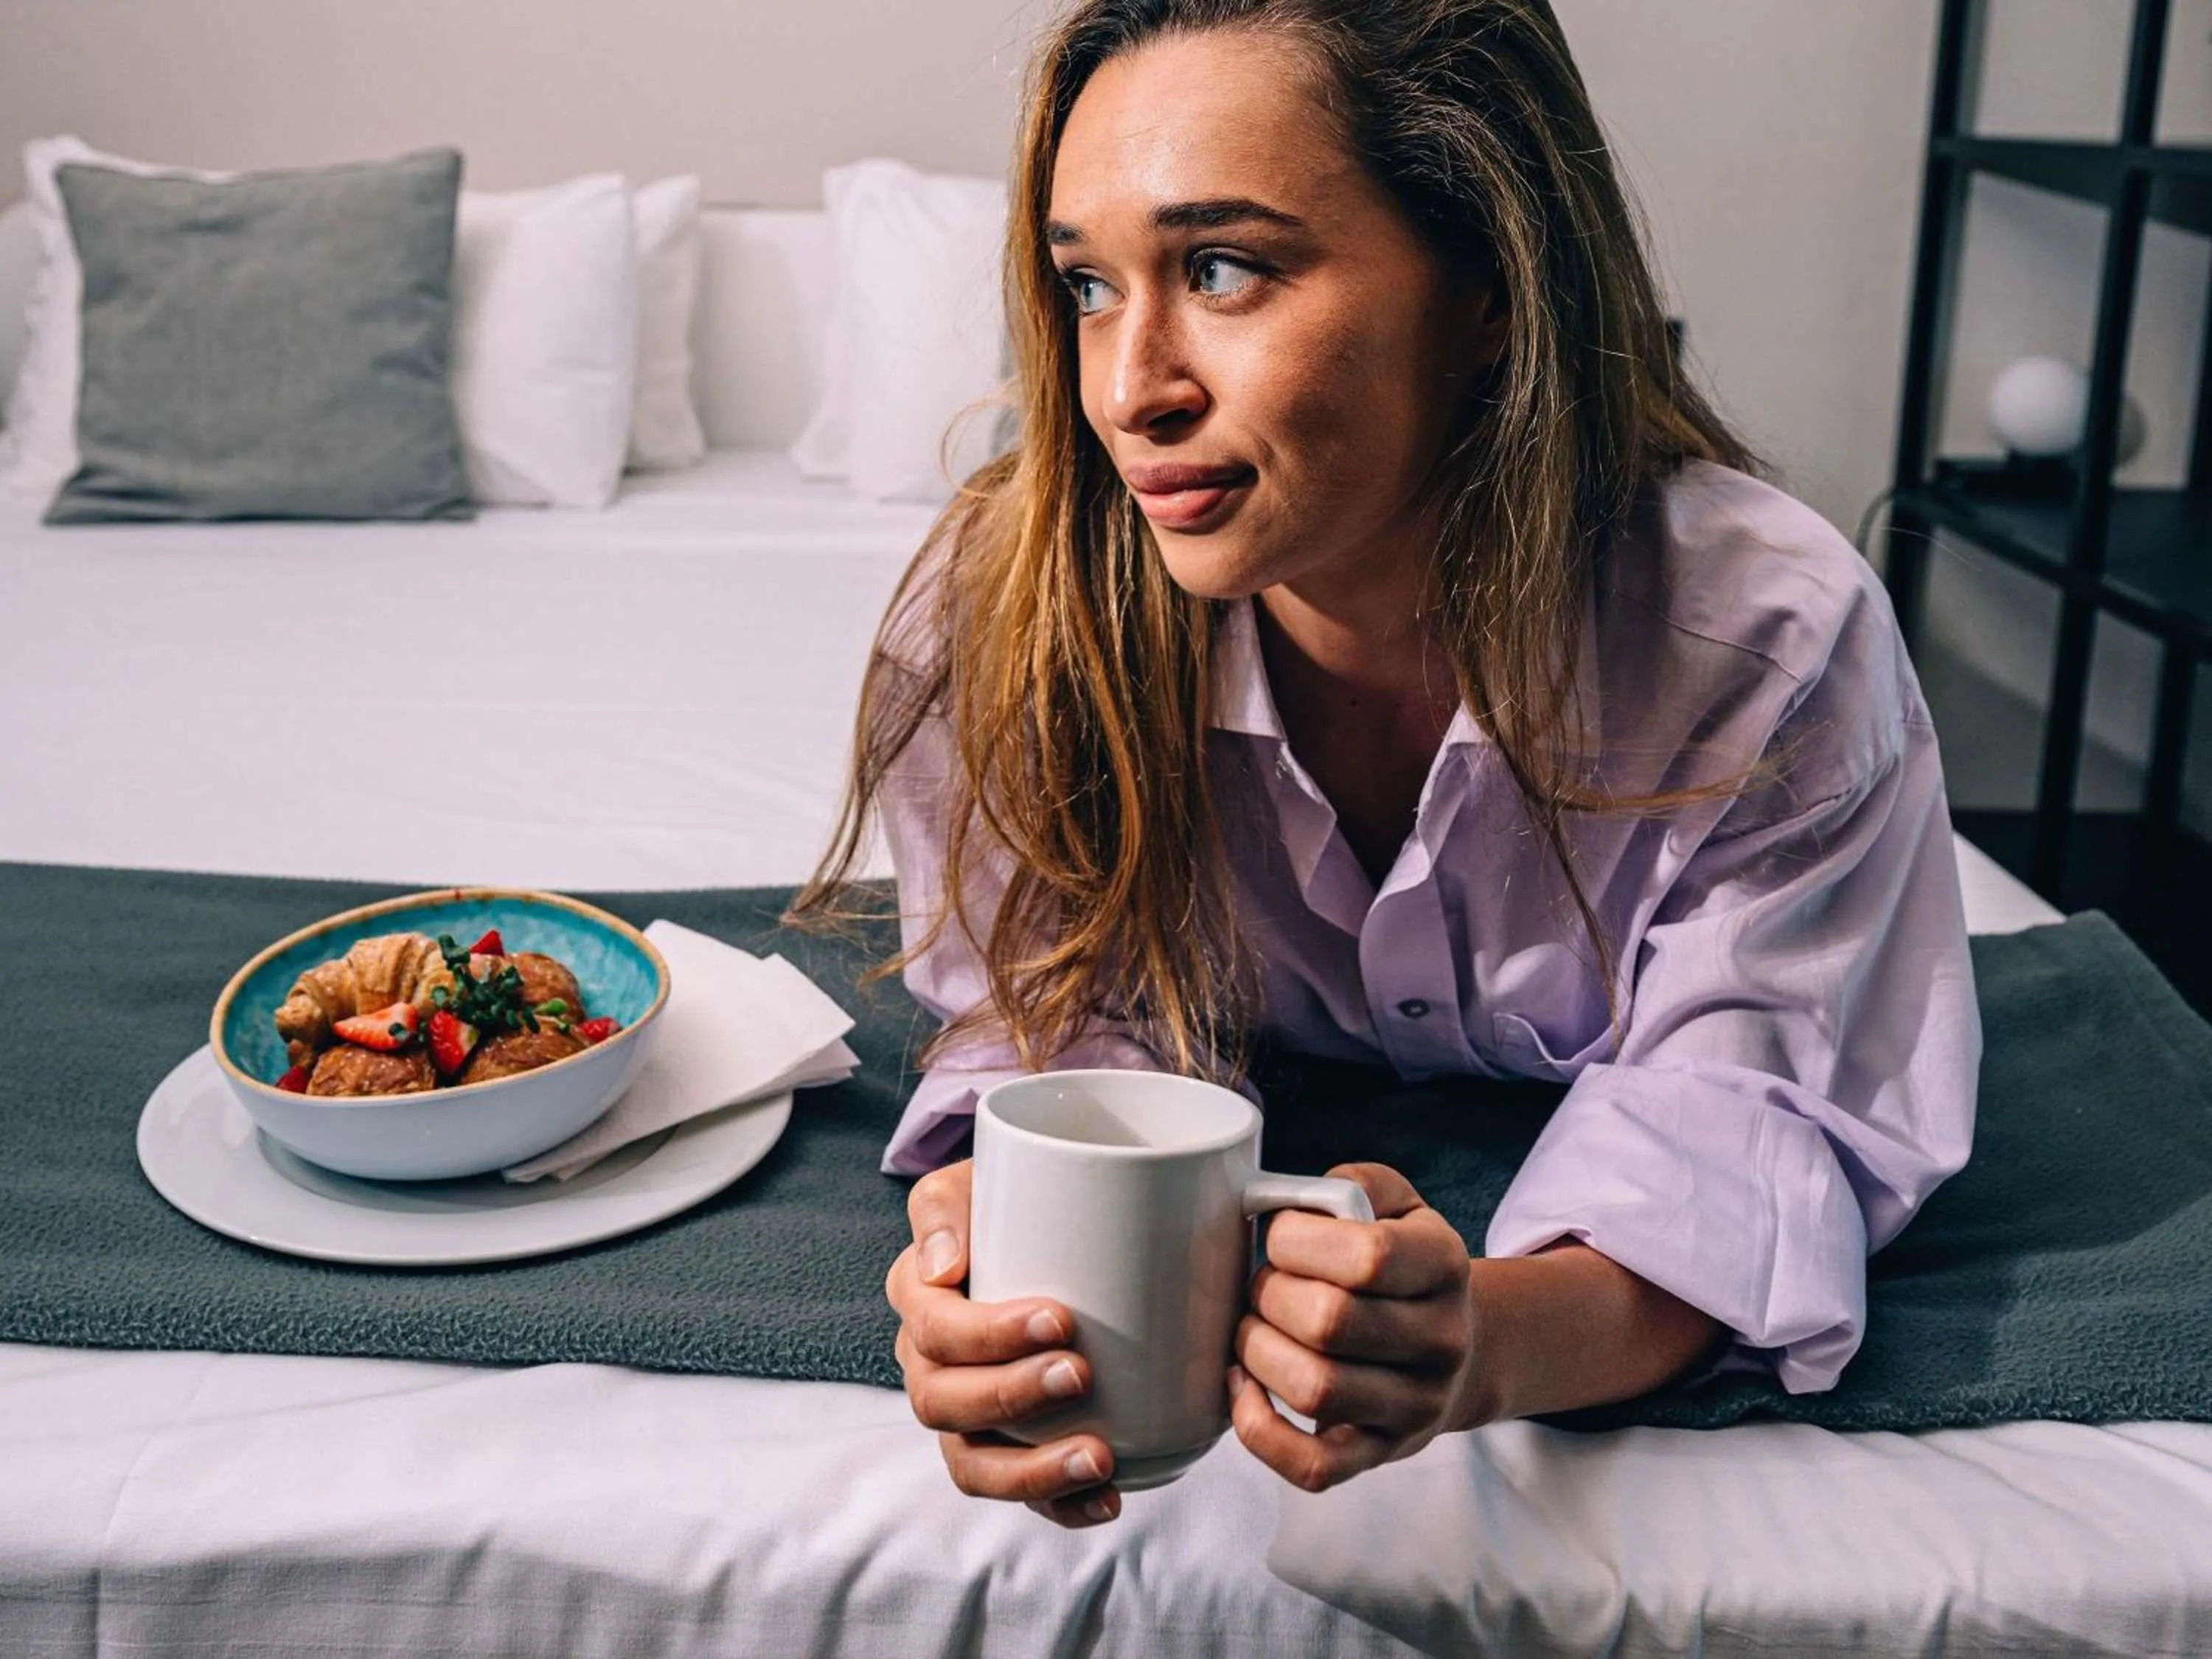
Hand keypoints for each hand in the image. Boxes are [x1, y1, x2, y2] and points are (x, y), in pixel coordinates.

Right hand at [886, 1158, 1123, 1526]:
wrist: (1053, 1219)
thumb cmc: (1011, 1195)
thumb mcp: (974, 1179)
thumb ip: (946, 1205)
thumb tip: (944, 1264)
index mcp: (919, 1296)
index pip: (934, 1329)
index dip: (988, 1335)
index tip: (1060, 1318)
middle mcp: (929, 1363)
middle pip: (944, 1403)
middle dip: (1011, 1397)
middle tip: (1080, 1374)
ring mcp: (965, 1414)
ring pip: (971, 1464)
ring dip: (1032, 1471)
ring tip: (1098, 1460)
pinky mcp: (1006, 1447)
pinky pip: (1016, 1493)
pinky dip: (1057, 1506)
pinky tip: (1106, 1499)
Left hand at [1229, 1162, 1478, 1492]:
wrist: (1457, 1346)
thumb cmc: (1404, 1266)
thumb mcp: (1397, 1205)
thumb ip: (1351, 1185)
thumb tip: (1290, 1202)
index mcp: (1444, 1266)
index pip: (1367, 1256)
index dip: (1298, 1241)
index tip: (1279, 1236)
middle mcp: (1440, 1340)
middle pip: (1330, 1323)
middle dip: (1268, 1296)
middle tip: (1263, 1285)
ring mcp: (1415, 1406)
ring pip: (1314, 1389)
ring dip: (1257, 1353)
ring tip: (1253, 1330)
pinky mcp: (1381, 1453)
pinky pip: (1312, 1467)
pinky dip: (1259, 1431)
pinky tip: (1244, 1389)